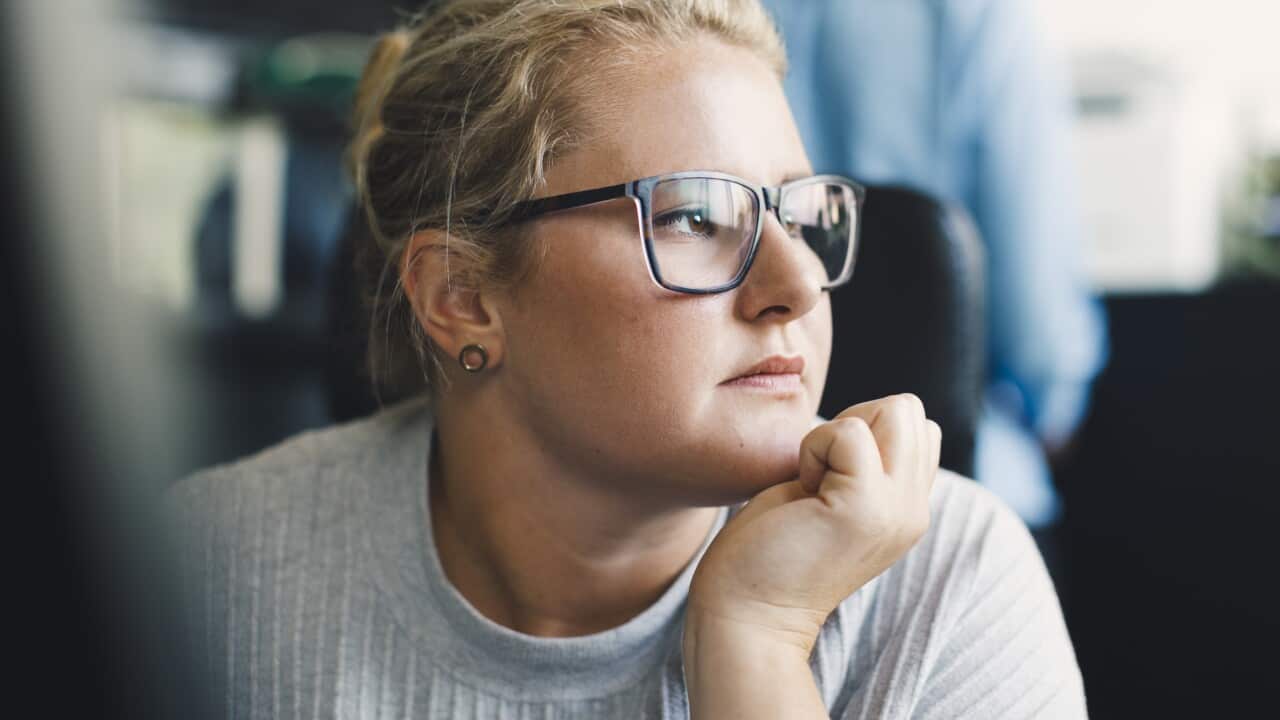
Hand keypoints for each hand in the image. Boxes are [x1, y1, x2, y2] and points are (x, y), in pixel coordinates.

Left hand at [686, 394, 941, 655]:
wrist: (745, 615)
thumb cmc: (768, 548)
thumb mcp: (830, 495)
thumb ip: (860, 462)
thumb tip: (864, 414)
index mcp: (907, 507)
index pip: (915, 425)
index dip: (862, 429)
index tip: (825, 475)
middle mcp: (914, 510)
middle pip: (908, 408)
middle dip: (853, 422)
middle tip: (816, 477)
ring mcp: (896, 510)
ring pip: (895, 410)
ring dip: (834, 434)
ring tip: (810, 485)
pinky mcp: (864, 508)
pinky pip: (848, 432)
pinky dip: (813, 447)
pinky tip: (800, 491)